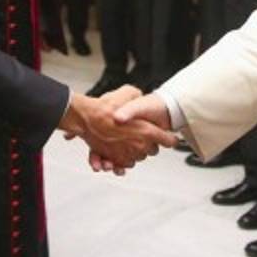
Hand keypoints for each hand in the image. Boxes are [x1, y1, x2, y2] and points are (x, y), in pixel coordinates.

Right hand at [60, 87, 175, 172]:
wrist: (86, 118)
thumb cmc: (106, 107)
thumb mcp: (127, 92)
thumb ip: (137, 95)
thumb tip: (140, 96)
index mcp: (147, 130)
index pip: (168, 141)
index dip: (170, 139)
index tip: (170, 138)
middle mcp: (140, 145)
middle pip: (153, 150)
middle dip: (150, 144)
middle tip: (144, 136)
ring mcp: (128, 154)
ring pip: (139, 158)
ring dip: (136, 151)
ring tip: (130, 142)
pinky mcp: (115, 159)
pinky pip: (125, 164)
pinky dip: (124, 159)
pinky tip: (122, 150)